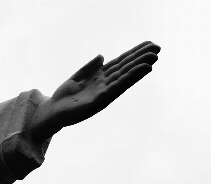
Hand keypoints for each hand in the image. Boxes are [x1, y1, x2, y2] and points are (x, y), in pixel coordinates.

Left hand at [30, 41, 160, 140]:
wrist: (52, 112)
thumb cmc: (63, 96)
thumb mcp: (76, 77)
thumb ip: (89, 67)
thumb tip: (102, 56)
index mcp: (100, 77)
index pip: (120, 62)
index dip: (134, 53)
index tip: (149, 44)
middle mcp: (105, 84)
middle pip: (126, 68)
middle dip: (141, 58)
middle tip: (158, 47)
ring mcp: (104, 92)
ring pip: (124, 77)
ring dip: (139, 68)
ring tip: (153, 58)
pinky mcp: (99, 101)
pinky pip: (117, 87)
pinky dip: (128, 78)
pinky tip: (139, 71)